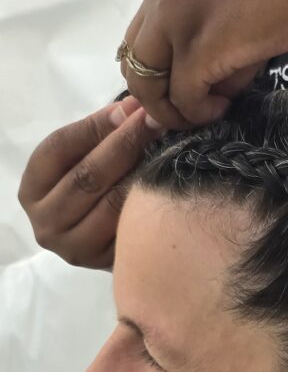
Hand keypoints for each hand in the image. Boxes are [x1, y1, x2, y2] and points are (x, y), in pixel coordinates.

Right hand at [18, 97, 163, 269]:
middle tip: (157, 122)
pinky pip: (132, 227)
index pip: (60, 148)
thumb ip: (101, 134)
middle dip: (125, 144)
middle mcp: (46, 222)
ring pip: (113, 204)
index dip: (97, 125)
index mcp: (32, 189)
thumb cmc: (96, 192)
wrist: (111, 244)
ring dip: (143, 172)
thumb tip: (133, 108)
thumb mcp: (86, 160)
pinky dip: (151, 202)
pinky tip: (170, 183)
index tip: (133, 108)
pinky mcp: (104, 263)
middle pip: (87, 176)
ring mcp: (74, 248)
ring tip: (168, 148)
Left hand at [118, 0, 287, 128]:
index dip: (156, 76)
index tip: (182, 95)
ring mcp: (178, 22)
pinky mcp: (203, 48)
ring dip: (178, 111)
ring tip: (214, 108)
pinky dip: (201, 113)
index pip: (138, 40)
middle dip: (159, 100)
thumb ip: (210, 29)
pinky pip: (185, 98)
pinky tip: (225, 106)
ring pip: (150, 88)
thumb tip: (212, 83)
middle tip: (194, 112)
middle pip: (133, 67)